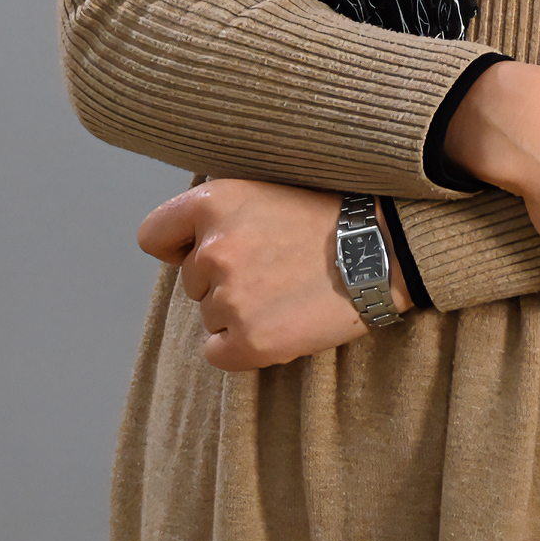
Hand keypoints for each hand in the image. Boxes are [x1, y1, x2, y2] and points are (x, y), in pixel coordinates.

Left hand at [136, 179, 412, 369]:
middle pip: (191, 281)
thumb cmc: (329, 215)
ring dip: (241, 310)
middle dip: (225, 278)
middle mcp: (212, 249)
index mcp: (213, 202)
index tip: (211, 246)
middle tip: (276, 264)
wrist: (385, 248)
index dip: (181, 246)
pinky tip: (283, 320)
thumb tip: (184, 243)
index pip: (154, 236)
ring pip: (210, 315)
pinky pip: (219, 352)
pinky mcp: (248, 343)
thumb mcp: (265, 187)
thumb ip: (219, 211)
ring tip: (289, 288)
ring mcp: (229, 299)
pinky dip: (246, 345)